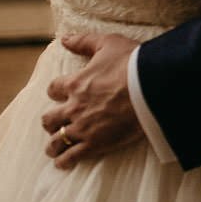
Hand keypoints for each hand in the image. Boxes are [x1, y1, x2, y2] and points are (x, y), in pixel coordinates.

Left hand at [40, 33, 145, 169]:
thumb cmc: (132, 63)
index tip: (61, 93)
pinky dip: (64, 161)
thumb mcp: (108, 43)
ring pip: (56, 141)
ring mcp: (83, 127)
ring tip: (55, 148)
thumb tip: (64, 39)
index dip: (56, 91)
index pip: (53, 89)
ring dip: (54, 144)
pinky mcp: (95, 144)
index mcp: (75, 83)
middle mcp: (73, 107)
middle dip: (51, 121)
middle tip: (56, 122)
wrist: (151, 88)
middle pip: (49, 119)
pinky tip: (64, 163)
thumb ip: (84, 41)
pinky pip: (71, 157)